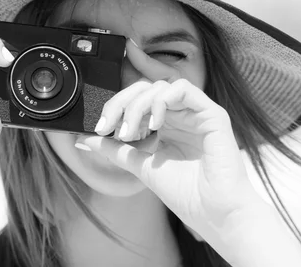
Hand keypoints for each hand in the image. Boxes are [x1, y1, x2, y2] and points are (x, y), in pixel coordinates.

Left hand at [76, 39, 257, 241]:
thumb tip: (85, 140)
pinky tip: (155, 123)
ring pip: (161, 86)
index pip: (137, 100)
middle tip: (110, 128)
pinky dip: (162, 100)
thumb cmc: (187, 195)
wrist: (214, 214)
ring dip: (139, 104)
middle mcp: (182, 115)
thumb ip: (116, 150)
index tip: (101, 130)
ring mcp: (197, 113)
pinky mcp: (212, 114)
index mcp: (167, 125)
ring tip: (132, 132)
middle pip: (146, 89)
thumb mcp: (142, 167)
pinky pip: (184, 89)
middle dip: (122, 103)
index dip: (116, 108)